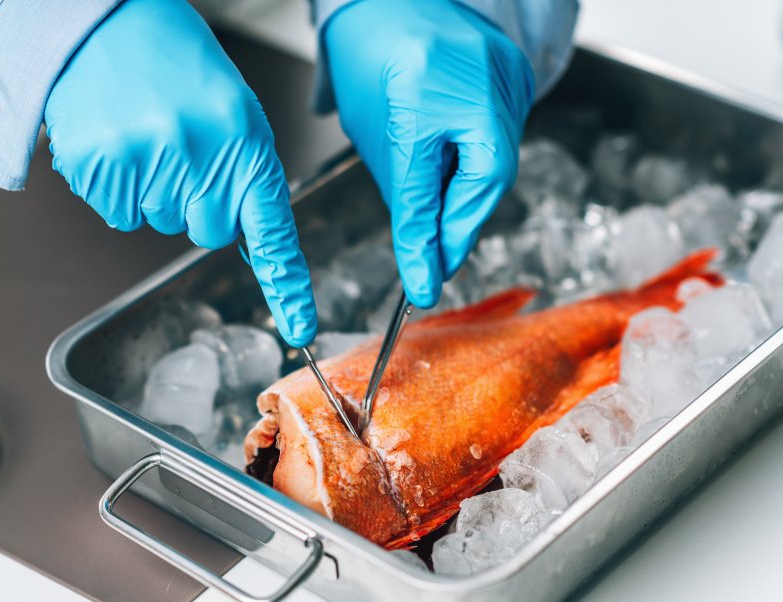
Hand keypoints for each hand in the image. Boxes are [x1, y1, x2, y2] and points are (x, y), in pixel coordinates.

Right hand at [45, 0, 316, 346]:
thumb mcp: (231, 107)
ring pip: (160, 223)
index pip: (272, 228)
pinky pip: (119, 213)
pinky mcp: (102, 172)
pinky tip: (116, 144)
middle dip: (197, 203)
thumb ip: (243, 168)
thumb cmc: (170, 59)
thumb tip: (241, 227)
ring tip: (144, 135)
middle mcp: (199, 156)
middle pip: (207, 232)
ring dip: (153, 192)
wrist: (98, 20)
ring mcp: (148, 165)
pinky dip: (116, 188)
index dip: (286, 284)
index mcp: (243, 139)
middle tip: (180, 150)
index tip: (299, 327)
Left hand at [323, 0, 533, 307]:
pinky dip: (480, 168)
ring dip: (468, 200)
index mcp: (435, 87)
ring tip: (441, 226)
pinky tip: (459, 180)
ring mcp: (507, 74)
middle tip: (435, 263)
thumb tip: (421, 261)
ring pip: (495, 162)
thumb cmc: (372, 59)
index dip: (431, 242)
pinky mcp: (518, 76)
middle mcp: (483, 78)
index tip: (424, 284)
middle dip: (457, 226)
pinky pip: (503, 138)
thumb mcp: (380, 136)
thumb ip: (405, 200)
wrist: (386, 1)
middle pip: (485, 178)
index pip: (434, 185)